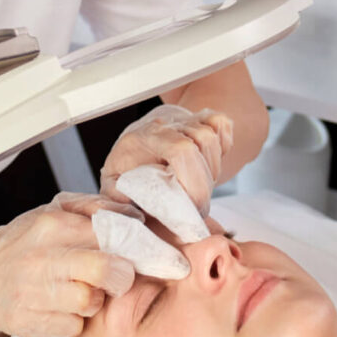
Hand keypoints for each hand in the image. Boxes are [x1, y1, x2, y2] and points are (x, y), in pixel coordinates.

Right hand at [0, 193, 136, 336]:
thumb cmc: (25, 244)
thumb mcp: (53, 212)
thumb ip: (94, 207)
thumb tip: (133, 216)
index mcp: (51, 224)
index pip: (109, 233)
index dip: (130, 245)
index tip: (134, 252)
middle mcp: (40, 258)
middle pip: (104, 271)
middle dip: (119, 276)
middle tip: (115, 277)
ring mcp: (31, 293)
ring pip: (90, 303)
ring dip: (93, 301)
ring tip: (80, 291)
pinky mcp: (27, 323)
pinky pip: (72, 328)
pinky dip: (73, 322)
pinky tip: (60, 309)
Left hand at [100, 104, 234, 213]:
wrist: (136, 143)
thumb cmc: (126, 169)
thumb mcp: (113, 187)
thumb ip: (119, 204)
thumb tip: (136, 218)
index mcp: (144, 137)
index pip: (180, 149)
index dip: (193, 181)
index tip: (191, 207)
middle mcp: (167, 123)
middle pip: (203, 143)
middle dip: (204, 184)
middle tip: (194, 207)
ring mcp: (187, 118)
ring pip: (213, 139)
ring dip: (211, 170)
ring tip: (195, 186)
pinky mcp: (202, 118)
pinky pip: (223, 127)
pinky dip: (223, 147)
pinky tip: (206, 165)